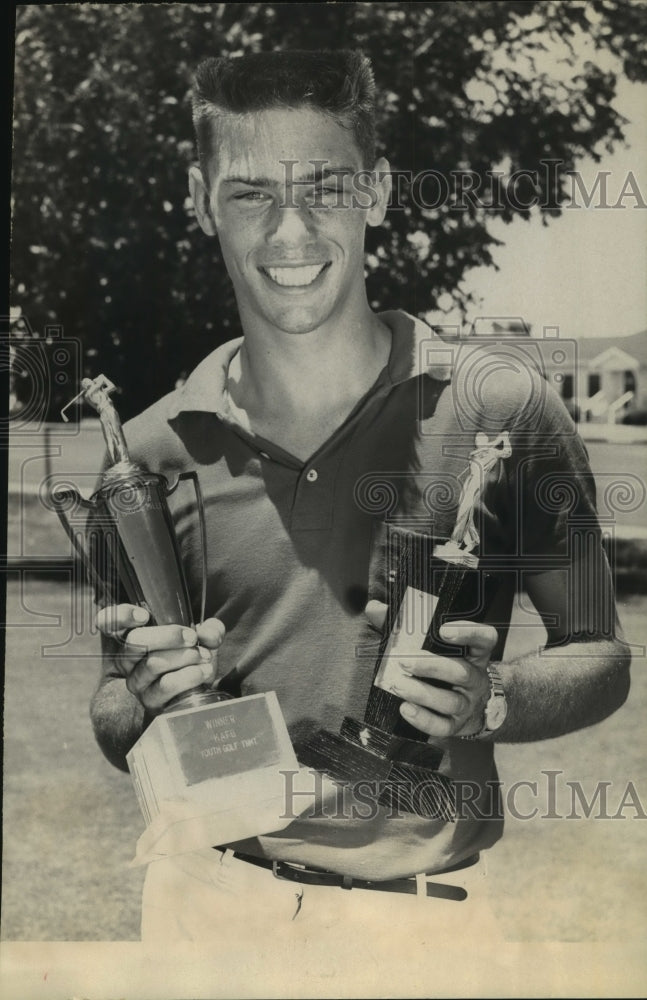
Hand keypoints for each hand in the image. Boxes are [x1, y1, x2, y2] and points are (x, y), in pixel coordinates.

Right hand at [95, 603, 225, 713]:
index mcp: (134, 635)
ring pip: (153, 663)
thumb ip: (209, 630)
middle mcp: (128, 658)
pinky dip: (188, 676)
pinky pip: (165, 686)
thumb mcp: (203, 638)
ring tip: (204, 656)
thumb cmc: (192, 655)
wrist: (197, 690)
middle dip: (168, 636)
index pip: (110, 622)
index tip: (144, 615)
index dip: (122, 616)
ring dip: (184, 657)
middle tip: (192, 637)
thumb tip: (208, 634)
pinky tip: (204, 671)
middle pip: (135, 641)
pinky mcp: (150, 701)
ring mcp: (137, 681)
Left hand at [365, 600, 497, 738]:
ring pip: (450, 701)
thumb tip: (374, 609)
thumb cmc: (444, 668)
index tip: (444, 630)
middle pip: (460, 671)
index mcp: (474, 654)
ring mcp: (468, 704)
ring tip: (397, 686)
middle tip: (403, 661)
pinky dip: (423, 719)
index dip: (469, 633)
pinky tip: (405, 709)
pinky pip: (442, 726)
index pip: (484, 639)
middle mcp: (475, 678)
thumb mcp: (433, 646)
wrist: (471, 708)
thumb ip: (403, 625)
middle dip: (431, 666)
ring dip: (422, 693)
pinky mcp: (456, 726)